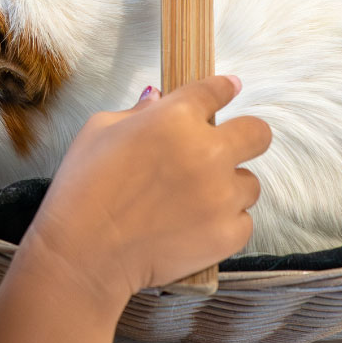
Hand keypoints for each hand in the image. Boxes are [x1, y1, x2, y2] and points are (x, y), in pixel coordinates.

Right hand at [23, 76, 269, 298]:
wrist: (85, 253)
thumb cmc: (83, 189)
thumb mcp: (98, 132)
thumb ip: (136, 112)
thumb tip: (156, 100)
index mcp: (175, 118)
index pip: (216, 90)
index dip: (224, 89)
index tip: (229, 89)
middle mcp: (207, 152)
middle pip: (258, 133)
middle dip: (246, 137)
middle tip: (224, 149)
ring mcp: (222, 196)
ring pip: (249, 183)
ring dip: (228, 188)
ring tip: (193, 201)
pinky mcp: (228, 233)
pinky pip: (242, 221)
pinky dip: (223, 224)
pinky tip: (193, 226)